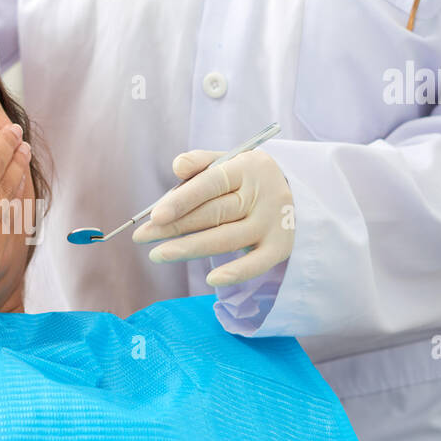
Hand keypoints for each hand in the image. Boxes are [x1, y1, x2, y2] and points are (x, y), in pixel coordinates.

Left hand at [132, 149, 294, 286]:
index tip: (155, 215)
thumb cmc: (246, 179)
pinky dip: (235, 273)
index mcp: (247, 168)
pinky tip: (210, 279)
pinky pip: (256, 264)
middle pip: (214, 214)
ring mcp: (272, 223)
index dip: (183, 200)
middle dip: (175, 227)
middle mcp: (263, 195)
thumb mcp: (228, 161)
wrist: (297, 193)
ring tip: (157, 255)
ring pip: (227, 239)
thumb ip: (200, 162)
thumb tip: (177, 166)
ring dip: (190, 249)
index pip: (211, 183)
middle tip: (143, 237)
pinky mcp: (279, 247)